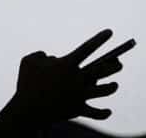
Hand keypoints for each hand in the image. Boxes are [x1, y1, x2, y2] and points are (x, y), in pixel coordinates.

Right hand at [13, 29, 135, 123]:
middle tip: (119, 62)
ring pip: (102, 91)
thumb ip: (41, 55)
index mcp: (67, 65)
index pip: (88, 47)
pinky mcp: (77, 110)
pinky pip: (94, 113)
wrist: (26, 111)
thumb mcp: (29, 61)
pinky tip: (109, 111)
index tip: (110, 32)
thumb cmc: (26, 84)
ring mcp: (78, 95)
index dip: (100, 39)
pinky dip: (102, 113)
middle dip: (113, 65)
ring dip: (110, 87)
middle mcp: (77, 79)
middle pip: (101, 69)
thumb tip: (52, 60)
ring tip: (114, 85)